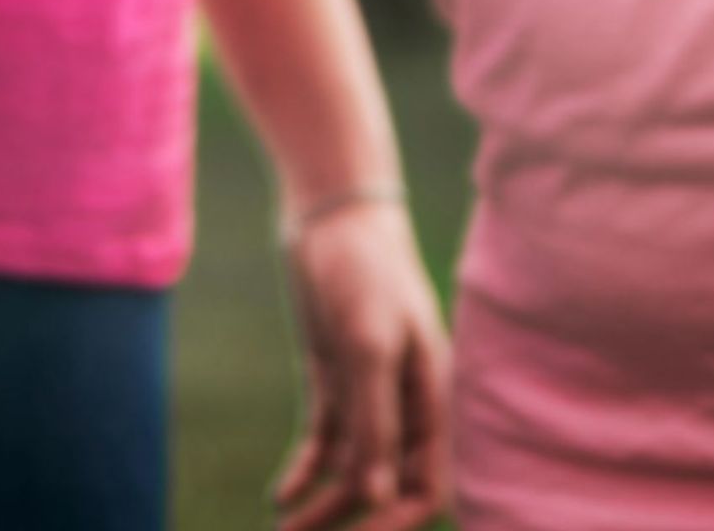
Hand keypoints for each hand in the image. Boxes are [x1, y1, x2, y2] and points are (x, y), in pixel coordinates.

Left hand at [276, 201, 451, 530]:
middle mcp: (404, 404)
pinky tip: (281, 495)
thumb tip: (378, 496)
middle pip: (385, 485)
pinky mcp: (334, 376)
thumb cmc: (364, 268)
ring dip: (323, 504)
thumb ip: (376, 416)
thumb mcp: (368, 340)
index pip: (425, 485)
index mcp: (432, 401)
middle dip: (354, 521)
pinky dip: (307, 469)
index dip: (395, 521)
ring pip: (352, 467)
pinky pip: (326, 438)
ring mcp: (367, 391)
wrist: (331, 213)